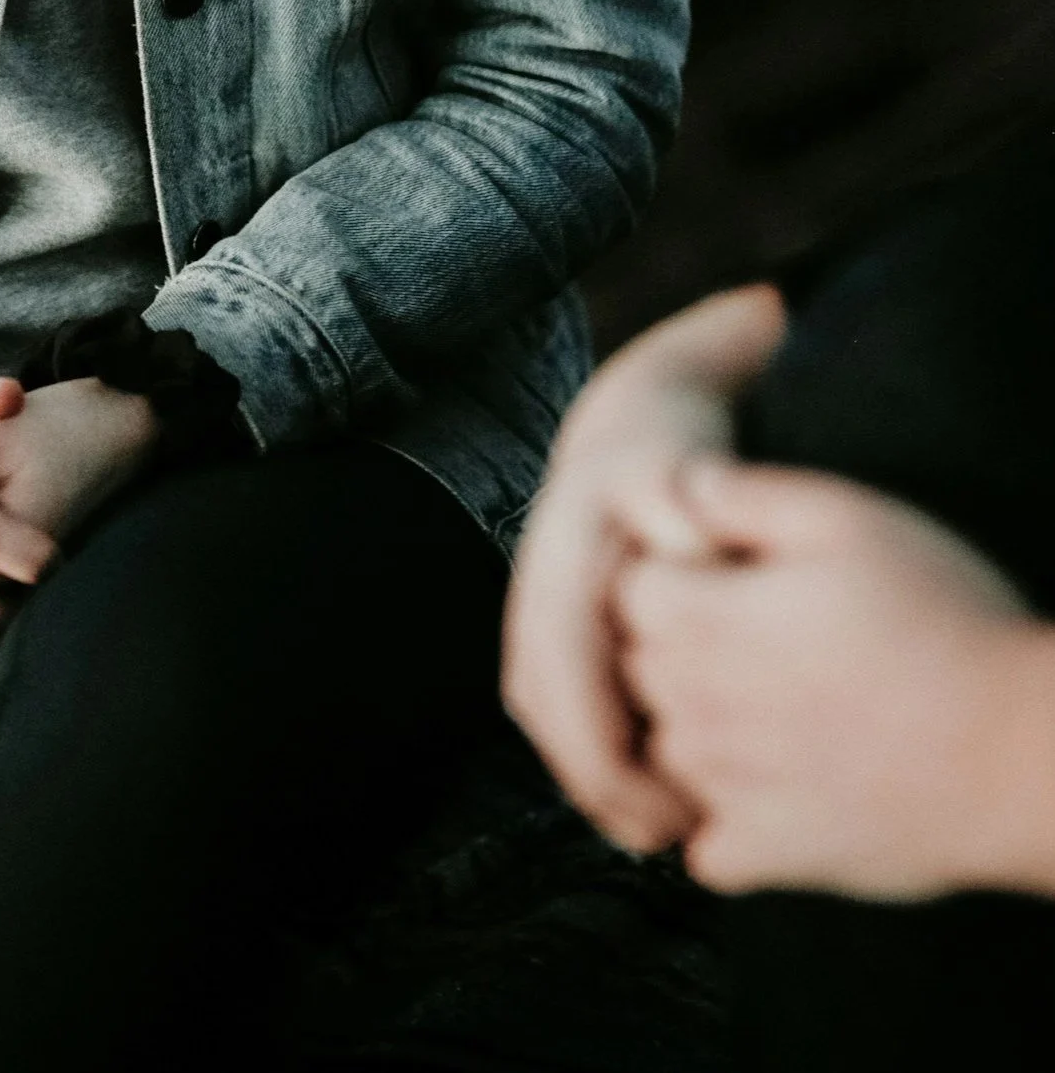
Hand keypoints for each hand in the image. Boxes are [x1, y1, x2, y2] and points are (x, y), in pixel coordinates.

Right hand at [501, 284, 787, 852]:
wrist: (632, 407)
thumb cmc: (694, 432)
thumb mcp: (706, 448)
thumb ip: (701, 490)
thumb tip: (691, 539)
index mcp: (580, 518)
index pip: (568, 636)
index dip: (602, 721)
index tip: (664, 777)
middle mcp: (544, 556)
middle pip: (542, 682)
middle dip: (592, 767)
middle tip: (663, 833)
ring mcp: (533, 583)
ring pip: (535, 695)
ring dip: (581, 771)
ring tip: (648, 831)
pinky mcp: (540, 611)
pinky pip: (541, 694)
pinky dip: (578, 751)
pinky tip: (628, 796)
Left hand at [616, 458, 1054, 900]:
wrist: (1028, 751)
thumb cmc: (944, 620)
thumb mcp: (847, 519)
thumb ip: (744, 494)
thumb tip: (679, 481)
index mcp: (702, 622)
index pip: (630, 592)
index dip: (679, 577)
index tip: (735, 581)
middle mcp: (696, 708)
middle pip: (640, 669)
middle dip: (680, 649)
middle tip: (766, 642)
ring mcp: (729, 789)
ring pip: (669, 752)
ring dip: (701, 732)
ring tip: (782, 711)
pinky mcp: (773, 855)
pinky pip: (707, 848)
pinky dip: (729, 825)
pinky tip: (784, 789)